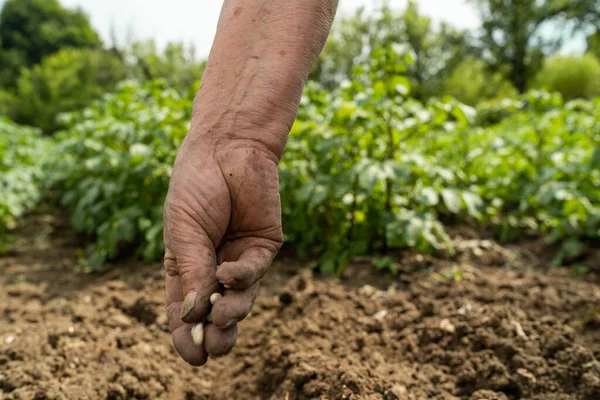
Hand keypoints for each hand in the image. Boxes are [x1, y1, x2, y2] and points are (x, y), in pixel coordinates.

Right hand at [163, 135, 282, 365]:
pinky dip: (241, 278)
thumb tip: (195, 316)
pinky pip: (255, 272)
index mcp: (186, 265)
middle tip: (213, 349)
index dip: (186, 335)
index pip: (184, 310)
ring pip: (240, 299)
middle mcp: (213, 267)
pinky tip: (227, 273)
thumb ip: (192, 271)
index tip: (193, 357)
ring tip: (221, 316)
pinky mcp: (264, 247)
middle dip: (216, 334)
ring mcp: (240, 258)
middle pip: (216, 312)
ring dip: (231, 312)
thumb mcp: (184, 232)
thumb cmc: (196, 187)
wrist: (227, 150)